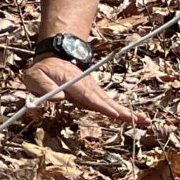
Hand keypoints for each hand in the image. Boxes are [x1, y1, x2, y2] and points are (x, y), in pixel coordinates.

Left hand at [18, 56, 145, 126]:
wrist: (52, 59)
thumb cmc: (41, 71)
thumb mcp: (34, 77)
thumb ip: (45, 87)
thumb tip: (58, 98)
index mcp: (72, 81)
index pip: (88, 96)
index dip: (101, 105)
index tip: (114, 113)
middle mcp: (86, 86)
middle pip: (105, 100)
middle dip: (122, 111)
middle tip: (141, 120)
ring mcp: (92, 90)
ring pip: (110, 103)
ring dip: (126, 112)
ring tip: (145, 121)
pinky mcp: (94, 95)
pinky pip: (107, 104)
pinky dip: (120, 111)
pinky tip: (135, 118)